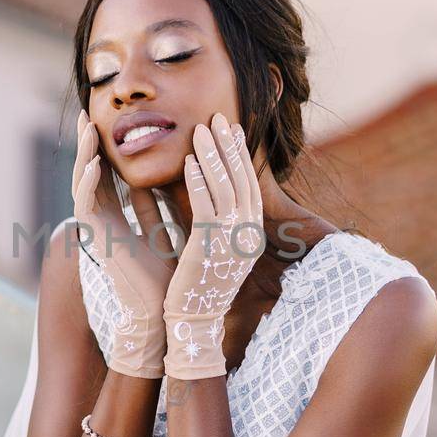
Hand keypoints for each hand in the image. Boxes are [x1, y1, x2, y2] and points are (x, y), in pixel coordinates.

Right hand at [71, 108, 176, 378]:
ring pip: (82, 185)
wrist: (164, 314)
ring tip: (88, 128)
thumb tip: (164, 180)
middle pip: (90, 174)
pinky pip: (86, 207)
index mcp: (119, 219)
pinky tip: (94, 163)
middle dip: (88, 144)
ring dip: (84, 155)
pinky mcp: (98, 242)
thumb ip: (159, 207)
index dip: (106, 148)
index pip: (108, 175)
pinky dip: (88, 184)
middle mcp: (104, 222)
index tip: (108, 121)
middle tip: (89, 113)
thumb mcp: (168, 231)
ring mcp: (97, 231)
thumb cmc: (169, 278)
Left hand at [162, 113, 264, 379]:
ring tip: (201, 129)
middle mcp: (247, 232)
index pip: (248, 184)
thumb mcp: (214, 245)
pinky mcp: (210, 246)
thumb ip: (212, 218)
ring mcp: (231, 239)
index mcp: (250, 232)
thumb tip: (204, 188)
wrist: (194, 319)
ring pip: (224, 187)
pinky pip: (205, 206)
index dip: (239, 155)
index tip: (230, 130)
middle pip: (241, 179)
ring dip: (212, 155)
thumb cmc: (198, 283)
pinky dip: (197, 181)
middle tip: (219, 117)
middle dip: (229, 146)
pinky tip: (186, 162)